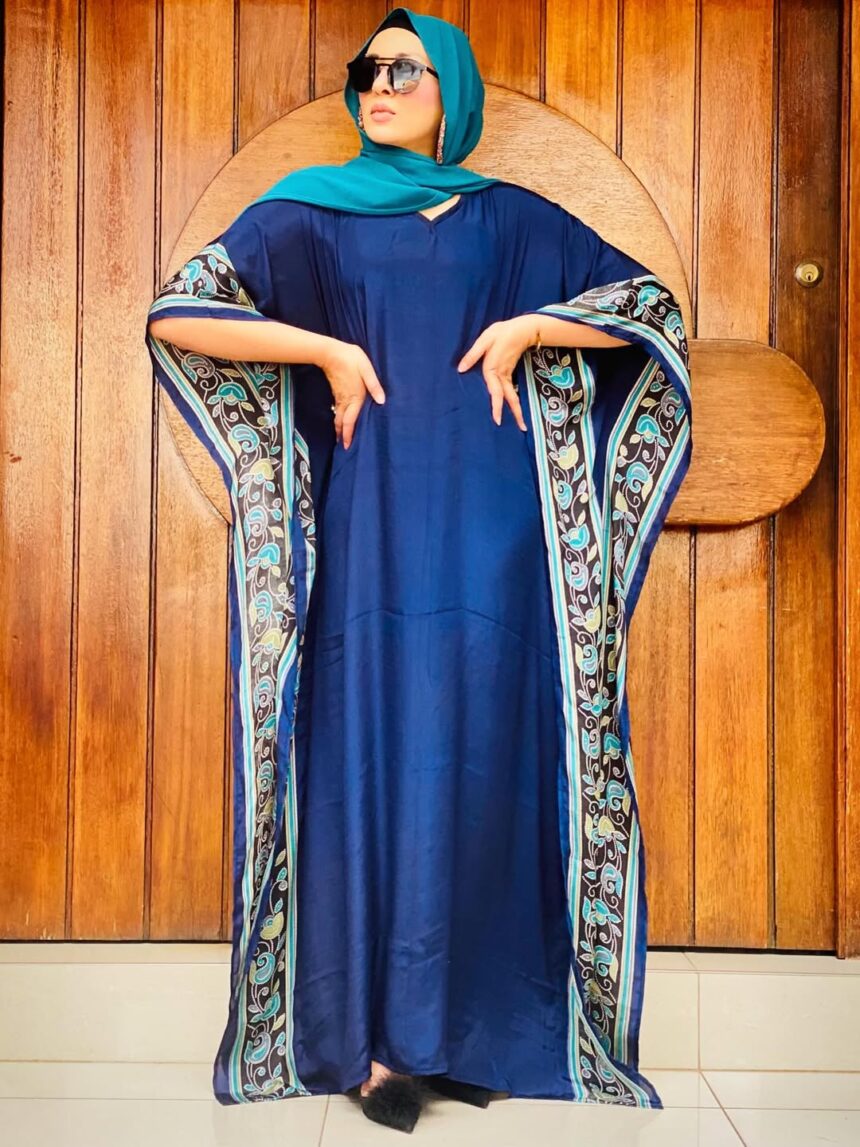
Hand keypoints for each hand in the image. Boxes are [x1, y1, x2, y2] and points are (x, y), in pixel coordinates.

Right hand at [318, 338, 385, 449]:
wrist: (330, 352)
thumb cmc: (351, 359)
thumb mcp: (366, 370)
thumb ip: (374, 385)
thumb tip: (382, 401)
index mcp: (355, 397)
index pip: (350, 420)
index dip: (349, 434)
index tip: (346, 445)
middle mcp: (346, 400)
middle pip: (342, 422)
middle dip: (342, 435)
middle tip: (343, 446)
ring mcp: (339, 396)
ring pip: (338, 416)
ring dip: (339, 428)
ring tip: (341, 437)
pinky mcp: (336, 392)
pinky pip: (338, 409)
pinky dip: (339, 418)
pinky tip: (341, 420)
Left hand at [456, 316, 536, 430]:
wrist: (521, 329)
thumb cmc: (502, 333)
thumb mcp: (485, 340)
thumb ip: (473, 354)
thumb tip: (460, 369)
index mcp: (494, 369)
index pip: (495, 392)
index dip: (496, 406)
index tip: (497, 420)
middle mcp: (502, 375)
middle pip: (509, 398)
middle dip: (515, 413)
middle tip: (522, 428)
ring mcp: (507, 375)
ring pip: (512, 396)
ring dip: (517, 410)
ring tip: (521, 424)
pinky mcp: (509, 372)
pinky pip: (511, 390)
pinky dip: (513, 401)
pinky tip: (513, 409)